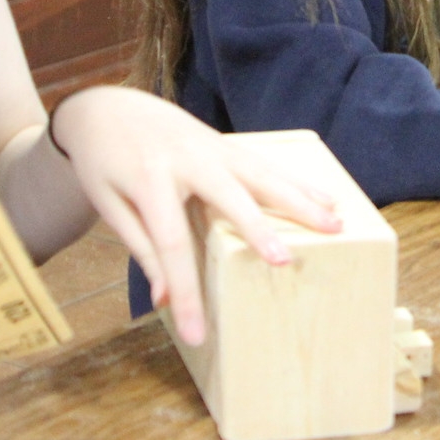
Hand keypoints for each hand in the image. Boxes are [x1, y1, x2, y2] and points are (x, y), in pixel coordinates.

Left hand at [49, 87, 342, 345]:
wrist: (108, 106)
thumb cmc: (103, 163)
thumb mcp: (110, 205)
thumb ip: (141, 246)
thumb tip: (164, 298)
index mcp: (148, 179)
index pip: (170, 244)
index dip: (184, 290)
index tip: (196, 333)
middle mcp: (186, 158)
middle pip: (230, 197)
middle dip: (259, 231)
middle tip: (285, 261)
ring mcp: (212, 146)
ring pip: (262, 174)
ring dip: (300, 200)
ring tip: (335, 225)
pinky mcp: (225, 142)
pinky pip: (266, 163)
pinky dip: (297, 182)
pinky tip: (327, 197)